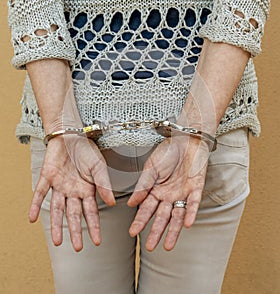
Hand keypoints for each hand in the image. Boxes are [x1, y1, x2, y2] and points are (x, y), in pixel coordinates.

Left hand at [29, 136, 114, 251]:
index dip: (94, 227)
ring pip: (57, 208)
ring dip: (56, 224)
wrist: (71, 134)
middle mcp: (72, 191)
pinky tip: (32, 218)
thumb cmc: (87, 150)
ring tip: (57, 241)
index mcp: (87, 189)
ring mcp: (59, 185)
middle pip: (73, 215)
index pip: (91, 212)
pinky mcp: (46, 177)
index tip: (97, 241)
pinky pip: (40, 193)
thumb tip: (111, 202)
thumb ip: (104, 185)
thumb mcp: (99, 167)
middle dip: (75, 231)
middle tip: (77, 248)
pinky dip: (35, 205)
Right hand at [127, 135, 208, 250]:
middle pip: (162, 217)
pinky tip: (187, 224)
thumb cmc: (167, 151)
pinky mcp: (196, 189)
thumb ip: (143, 185)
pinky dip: (191, 213)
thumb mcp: (151, 167)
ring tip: (167, 246)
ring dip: (173, 231)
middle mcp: (168, 195)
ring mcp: (183, 193)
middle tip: (150, 247)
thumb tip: (131, 203)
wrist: (186, 140)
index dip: (140, 221)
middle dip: (156, 232)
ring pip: (178, 216)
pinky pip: (194, 204)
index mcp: (156, 190)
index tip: (132, 233)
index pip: (146, 209)